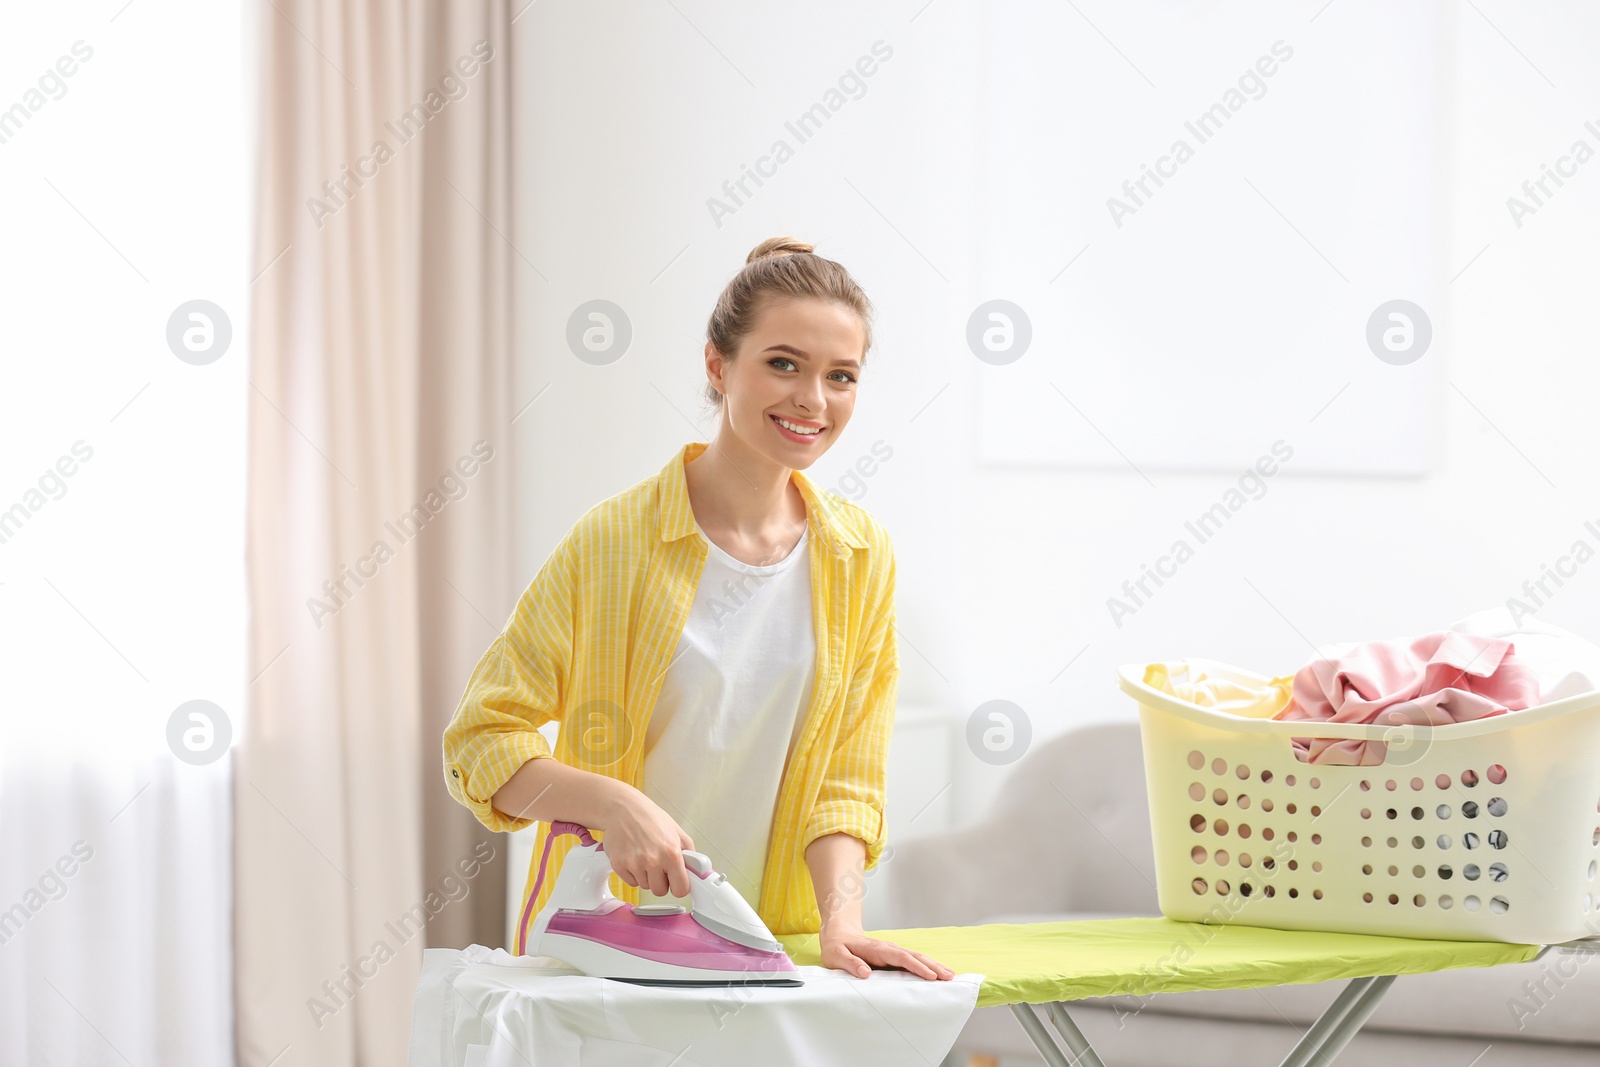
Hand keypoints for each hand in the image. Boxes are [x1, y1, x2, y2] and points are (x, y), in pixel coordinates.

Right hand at [600, 786, 694, 898]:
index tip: (677, 881)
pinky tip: (634, 858)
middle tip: (659, 866)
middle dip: (661, 882)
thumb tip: (696, 872)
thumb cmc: (650, 818)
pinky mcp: (619, 865)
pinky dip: (633, 874)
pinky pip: (631, 883)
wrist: (623, 809)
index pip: (681, 889)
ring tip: (645, 856)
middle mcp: (653, 861)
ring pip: (645, 887)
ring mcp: (635, 864)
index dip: (679, 886)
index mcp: (671, 853)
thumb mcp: (677, 832)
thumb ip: (689, 854)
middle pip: (660, 892)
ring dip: (647, 876)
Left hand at [819, 925, 954, 981]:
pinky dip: (926, 966)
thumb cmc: (837, 947)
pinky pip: (913, 960)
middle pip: (914, 956)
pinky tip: (936, 973)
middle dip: (933, 966)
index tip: (931, 976)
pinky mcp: (893, 956)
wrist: (839, 934)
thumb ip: (850, 964)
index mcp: (876, 949)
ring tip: (950, 975)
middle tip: (950, 977)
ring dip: (933, 965)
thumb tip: (866, 973)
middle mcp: (888, 948)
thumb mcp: (836, 956)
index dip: (916, 967)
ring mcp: (892, 951)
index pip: (900, 957)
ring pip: (917, 957)